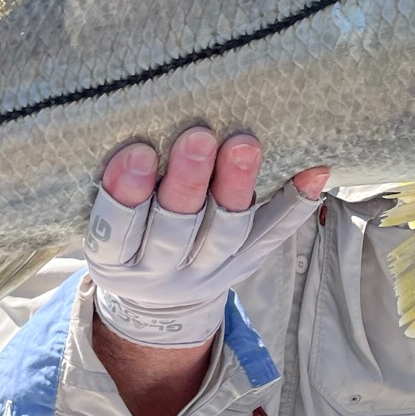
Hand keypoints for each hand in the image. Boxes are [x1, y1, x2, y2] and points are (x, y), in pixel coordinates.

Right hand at [88, 127, 327, 348]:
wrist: (161, 304)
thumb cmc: (128, 238)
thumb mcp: (101, 226)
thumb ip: (114, 184)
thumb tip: (127, 111)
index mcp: (114, 260)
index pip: (114, 230)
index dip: (125, 194)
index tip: (137, 151)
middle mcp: (161, 271)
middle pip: (175, 230)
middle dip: (187, 183)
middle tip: (199, 137)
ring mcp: (209, 270)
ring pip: (225, 233)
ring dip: (236, 188)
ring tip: (244, 145)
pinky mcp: (248, 261)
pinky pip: (273, 234)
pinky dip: (295, 204)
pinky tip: (313, 173)